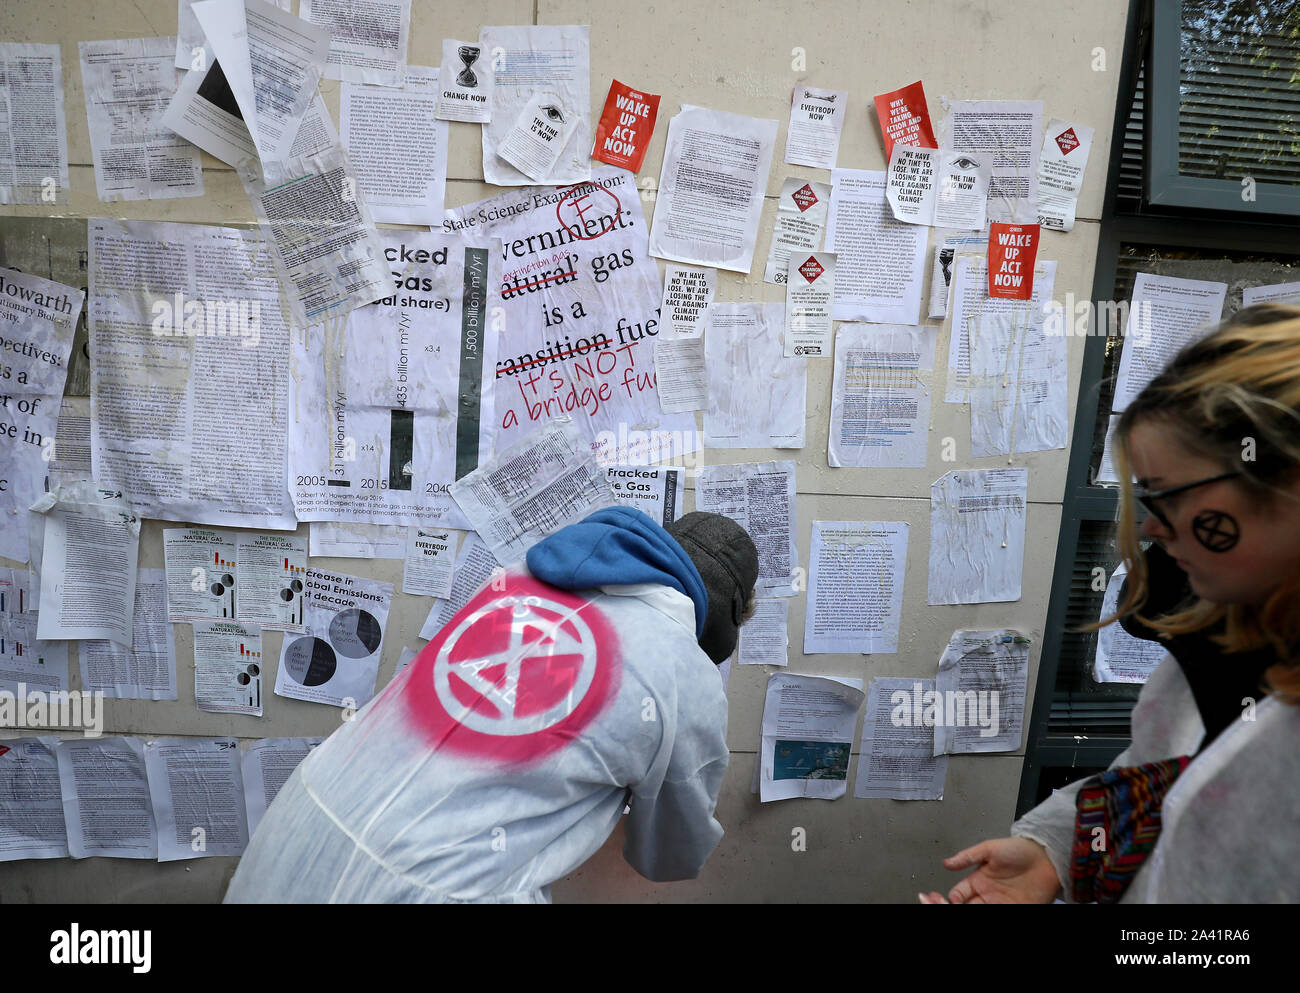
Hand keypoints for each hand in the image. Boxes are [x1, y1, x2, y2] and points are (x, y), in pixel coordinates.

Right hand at [918, 837, 1061, 903]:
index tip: (947, 899)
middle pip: (966, 907)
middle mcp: (988, 895)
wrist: (1047, 857)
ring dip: (971, 910)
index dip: (950, 899)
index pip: (958, 895)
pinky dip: (993, 915)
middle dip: (954, 906)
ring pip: (980, 912)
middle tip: (949, 904)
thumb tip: (947, 863)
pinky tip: (988, 908)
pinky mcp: (1017, 910)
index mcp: (978, 881)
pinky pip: (1002, 915)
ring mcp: (1001, 904)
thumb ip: (967, 856)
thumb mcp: (989, 849)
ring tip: (966, 907)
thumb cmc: (1021, 850)